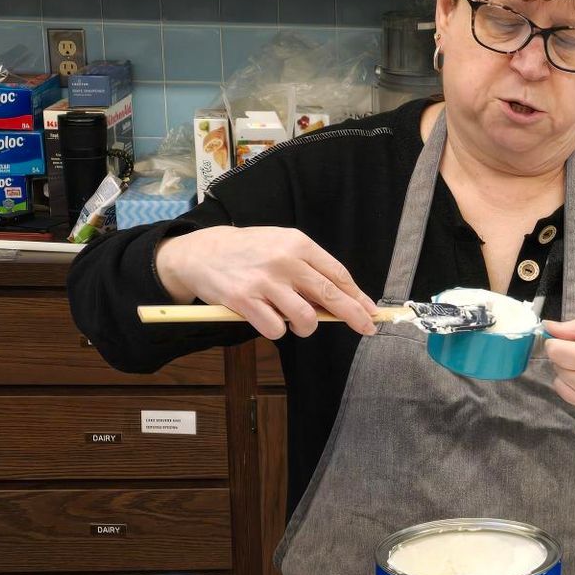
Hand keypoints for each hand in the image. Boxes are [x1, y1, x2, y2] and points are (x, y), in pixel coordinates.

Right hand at [153, 226, 377, 339]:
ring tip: (297, 323)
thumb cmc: (250, 251)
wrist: (202, 251)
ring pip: (305, 318)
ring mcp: (264, 281)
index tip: (372, 311)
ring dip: (306, 327)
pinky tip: (268, 318)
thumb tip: (344, 300)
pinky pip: (275, 329)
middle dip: (354, 316)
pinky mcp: (243, 300)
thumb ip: (310, 269)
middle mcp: (284, 261)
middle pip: (330, 296)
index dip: (358, 297)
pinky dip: (277, 331)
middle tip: (368, 328)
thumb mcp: (282, 246)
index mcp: (298, 244)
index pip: (338, 274)